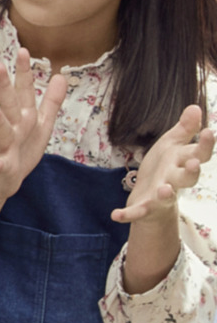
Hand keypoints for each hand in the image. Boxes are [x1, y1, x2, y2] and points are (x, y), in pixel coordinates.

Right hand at [0, 49, 68, 201]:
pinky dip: (0, 164)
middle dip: (4, 87)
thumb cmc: (22, 149)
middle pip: (10, 105)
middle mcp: (14, 128)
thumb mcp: (42, 124)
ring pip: (3, 131)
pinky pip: (2, 164)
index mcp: (24, 117)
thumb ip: (51, 101)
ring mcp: (6, 147)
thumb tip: (61, 75)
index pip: (24, 91)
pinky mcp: (4, 166)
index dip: (24, 72)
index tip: (23, 50)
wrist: (3, 180)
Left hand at [112, 105, 215, 224]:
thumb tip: (195, 106)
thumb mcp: (172, 144)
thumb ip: (184, 129)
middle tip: (193, 164)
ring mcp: (160, 196)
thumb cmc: (163, 167)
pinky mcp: (144, 208)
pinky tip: (115, 215)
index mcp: (183, 162)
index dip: (205, 144)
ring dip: (166, 194)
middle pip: (188, 177)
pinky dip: (127, 215)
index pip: (199, 153)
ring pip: (167, 196)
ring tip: (164, 190)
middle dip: (192, 171)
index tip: (208, 132)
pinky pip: (137, 212)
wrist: (149, 195)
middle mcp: (175, 179)